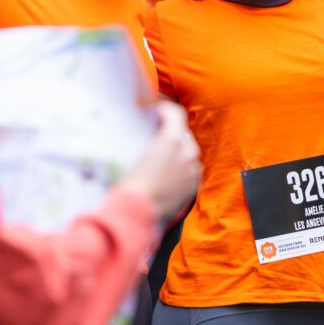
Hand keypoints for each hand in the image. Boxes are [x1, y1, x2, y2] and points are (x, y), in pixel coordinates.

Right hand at [117, 101, 200, 219]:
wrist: (137, 214)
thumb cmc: (129, 182)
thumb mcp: (133, 152)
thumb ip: (147, 136)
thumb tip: (148, 129)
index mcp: (172, 139)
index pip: (176, 113)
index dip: (165, 110)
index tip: (156, 112)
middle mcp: (188, 152)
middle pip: (183, 133)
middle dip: (170, 132)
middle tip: (155, 136)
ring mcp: (193, 170)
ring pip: (188, 151)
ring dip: (177, 150)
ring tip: (160, 157)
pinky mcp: (194, 185)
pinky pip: (190, 169)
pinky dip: (181, 167)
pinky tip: (166, 175)